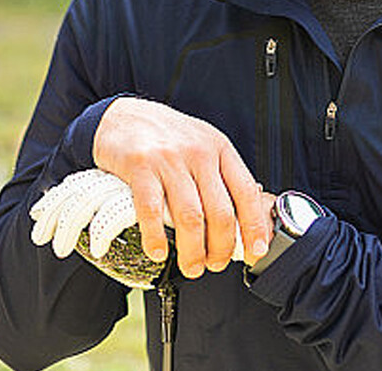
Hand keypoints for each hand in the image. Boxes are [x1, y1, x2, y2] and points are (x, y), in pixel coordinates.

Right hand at [93, 98, 272, 277]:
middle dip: (221, 248)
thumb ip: (221, 177)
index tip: (255, 250)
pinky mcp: (140, 166)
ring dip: (193, 252)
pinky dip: (156, 238)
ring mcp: (169, 159)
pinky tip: (158, 250)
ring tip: (191, 266)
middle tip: (214, 264)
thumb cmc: (167, 136)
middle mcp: (198, 153)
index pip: (246, 192)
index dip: (254, 227)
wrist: (125, 116)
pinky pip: (152, 211)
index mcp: (219, 149)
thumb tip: (242, 219)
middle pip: (219, 212)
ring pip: (190, 217)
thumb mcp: (203, 145)